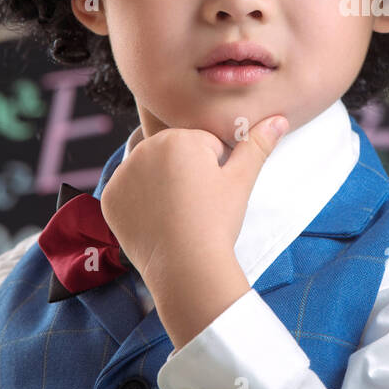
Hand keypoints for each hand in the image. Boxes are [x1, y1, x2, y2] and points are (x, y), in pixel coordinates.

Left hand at [98, 115, 289, 289]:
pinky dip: (140, 203)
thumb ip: (257, 145)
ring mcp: (122, 173)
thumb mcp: (241, 180)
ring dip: (161, 184)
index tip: (212, 192)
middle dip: (185, 171)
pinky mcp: (109, 197)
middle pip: (173, 153)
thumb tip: (279, 120)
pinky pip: (128, 191)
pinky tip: (156, 220)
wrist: (186, 268)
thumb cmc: (217, 222)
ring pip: (150, 170)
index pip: (202, 144)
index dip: (213, 168)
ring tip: (177, 212)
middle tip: (196, 204)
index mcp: (178, 137)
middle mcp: (144, 148)